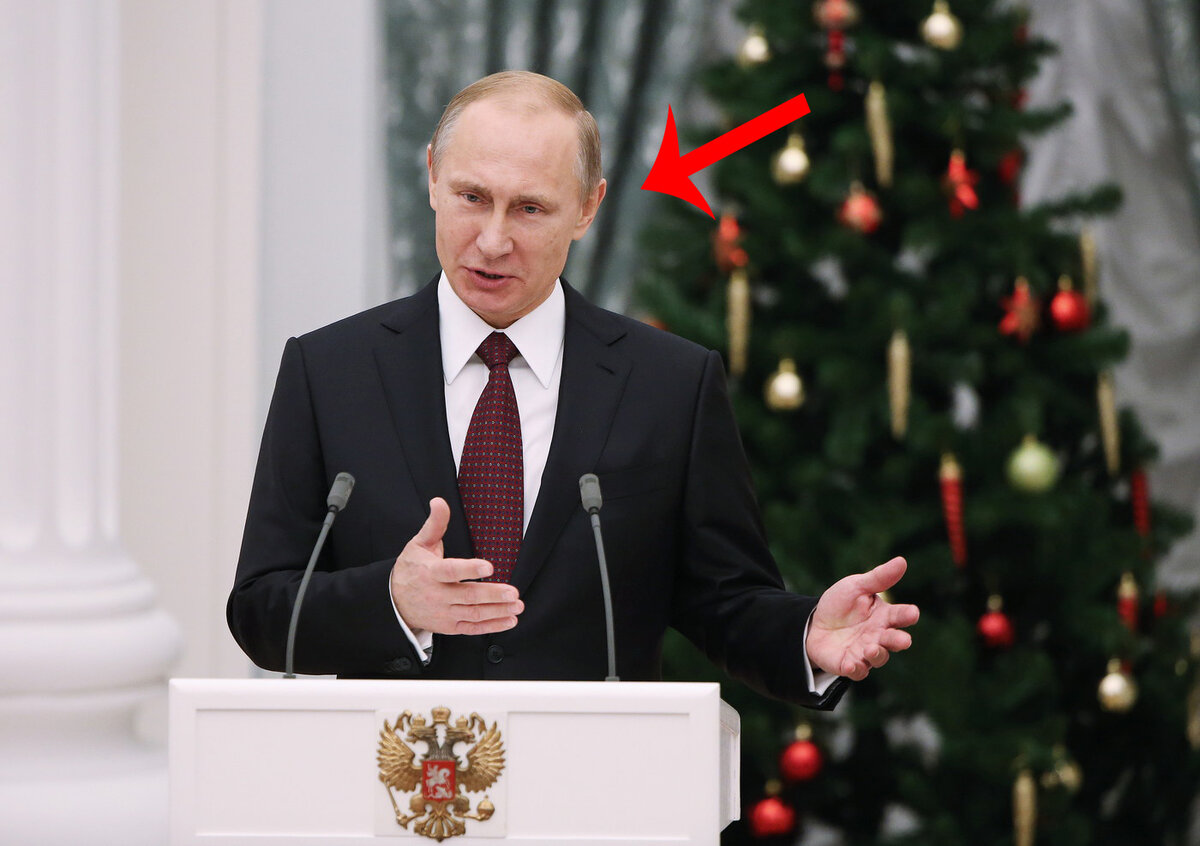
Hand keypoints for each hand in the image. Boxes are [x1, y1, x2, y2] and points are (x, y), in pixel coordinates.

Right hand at [390, 497, 523, 634]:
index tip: (489, 567)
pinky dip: (492, 626)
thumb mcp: (419, 544)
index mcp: (430, 573)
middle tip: (513, 592)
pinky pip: (472, 628)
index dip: (470, 569)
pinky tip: (509, 620)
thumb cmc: (411, 569)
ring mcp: (443, 613)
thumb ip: (434, 524)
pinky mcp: (449, 626)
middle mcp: (436, 595)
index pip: (451, 571)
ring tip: (516, 605)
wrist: (394, 602)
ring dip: (497, 611)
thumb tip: (439, 501)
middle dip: (492, 595)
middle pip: (467, 596)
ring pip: (473, 614)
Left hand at [806, 556, 918, 680]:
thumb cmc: (840, 605)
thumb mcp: (856, 586)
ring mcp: (865, 652)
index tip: (913, 612)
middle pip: (894, 641)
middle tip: (904, 640)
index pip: (900, 615)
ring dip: (877, 654)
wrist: (813, 623)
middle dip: (898, 641)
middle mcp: (879, 636)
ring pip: (878, 657)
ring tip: (871, 649)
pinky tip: (852, 663)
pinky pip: (857, 671)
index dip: (907, 614)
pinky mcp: (849, 664)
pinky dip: (856, 668)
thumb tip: (902, 561)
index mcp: (884, 616)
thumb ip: (878, 578)